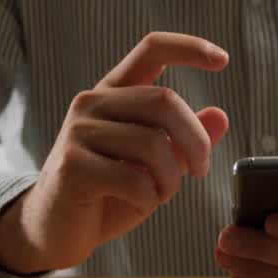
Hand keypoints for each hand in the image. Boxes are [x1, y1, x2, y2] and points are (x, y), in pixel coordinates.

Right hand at [0, 32, 228, 272]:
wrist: (55, 231)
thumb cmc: (107, 195)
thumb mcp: (154, 166)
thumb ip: (183, 142)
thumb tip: (221, 115)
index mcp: (113, 94)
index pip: (152, 50)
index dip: (189, 47)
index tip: (222, 60)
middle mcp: (92, 103)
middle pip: (164, 100)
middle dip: (196, 140)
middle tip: (203, 169)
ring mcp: (79, 132)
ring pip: (153, 144)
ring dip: (172, 178)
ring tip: (163, 193)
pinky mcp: (73, 166)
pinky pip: (134, 179)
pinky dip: (150, 197)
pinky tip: (140, 203)